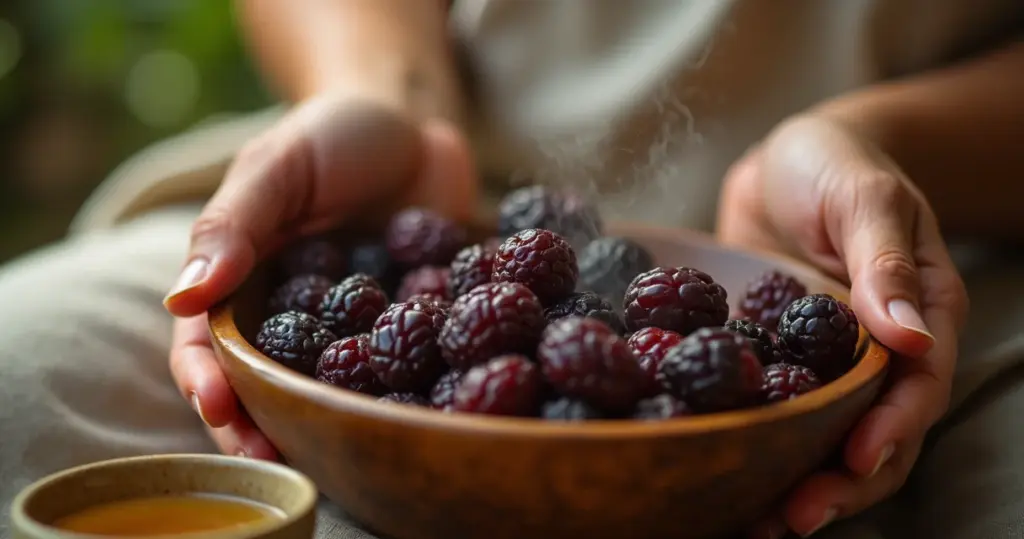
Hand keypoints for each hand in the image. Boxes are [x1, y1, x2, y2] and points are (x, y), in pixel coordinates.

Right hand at [162, 92, 476, 458]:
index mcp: (243, 284)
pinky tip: (411, 412)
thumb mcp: (276, 167)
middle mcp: (292, 320)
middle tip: (276, 461)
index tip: (220, 408)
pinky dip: (401, 391)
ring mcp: (352, 330)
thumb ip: (232, 227)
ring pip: (329, 392)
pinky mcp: (408, 327)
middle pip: (266, 387)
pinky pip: (400, 367)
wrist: (413, 124)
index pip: (208, 347)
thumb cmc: (330, 137)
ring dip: (327, 426)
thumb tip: (181, 299)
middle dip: (264, 426)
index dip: (207, 383)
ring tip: (336, 457)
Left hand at [717, 114, 967, 536]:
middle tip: (793, 517)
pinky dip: (755, 444)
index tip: (855, 459)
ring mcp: (824, 361)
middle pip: (874, 433)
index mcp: (920, 313)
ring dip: (794, 479)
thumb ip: (884, 262)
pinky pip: (772, 410)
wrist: (782, 161)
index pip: (916, 386)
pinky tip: (721, 471)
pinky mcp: (776, 360)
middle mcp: (875, 351)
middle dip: (840, 482)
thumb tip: (908, 335)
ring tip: (755, 522)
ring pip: (823, 435)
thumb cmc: (835, 165)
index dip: (891, 429)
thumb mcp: (865, 199)